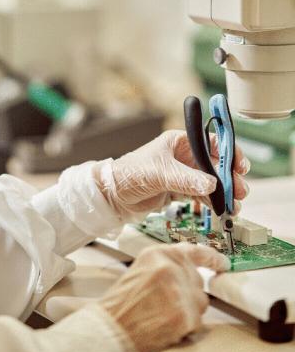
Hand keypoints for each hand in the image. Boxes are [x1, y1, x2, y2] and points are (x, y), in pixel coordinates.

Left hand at [93, 129, 248, 218]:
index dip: (228, 151)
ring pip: (210, 181)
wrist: (112, 196)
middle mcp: (183, 156)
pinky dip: (212, 201)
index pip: (211, 142)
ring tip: (233, 205)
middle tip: (240, 190)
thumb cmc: (128, 174)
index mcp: (178, 142)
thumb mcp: (158, 173)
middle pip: (214, 164)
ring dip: (223, 192)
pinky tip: (220, 209)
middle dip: (229, 176)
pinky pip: (201, 194)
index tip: (240, 165)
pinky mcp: (178, 190)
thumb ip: (185, 179)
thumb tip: (211, 184)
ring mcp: (182, 173)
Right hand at [100, 243, 228, 351]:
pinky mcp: (184, 314)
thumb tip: (190, 270)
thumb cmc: (122, 303)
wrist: (111, 327)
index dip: (211, 257)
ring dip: (188, 310)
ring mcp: (179, 290)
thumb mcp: (142, 269)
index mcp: (158, 253)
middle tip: (168, 303)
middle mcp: (170, 266)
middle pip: (197, 280)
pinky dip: (185, 327)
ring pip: (200, 301)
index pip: (194, 250)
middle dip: (187, 293)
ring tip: (164, 313)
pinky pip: (197, 321)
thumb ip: (166, 265)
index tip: (222, 262)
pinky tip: (166, 324)